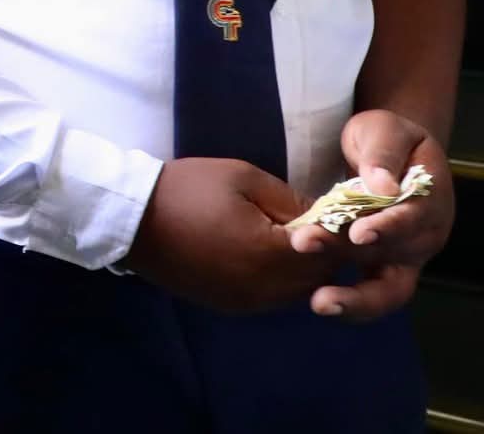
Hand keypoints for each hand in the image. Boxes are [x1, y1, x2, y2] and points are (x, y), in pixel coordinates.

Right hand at [124, 158, 336, 313]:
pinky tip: (271, 253)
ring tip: (300, 236)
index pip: (331, 252)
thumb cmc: (189, 189)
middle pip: (320, 277)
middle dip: (329, 252)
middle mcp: (263, 288)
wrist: (134, 219)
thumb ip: (292, 201)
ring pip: (298, 290)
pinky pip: (273, 296)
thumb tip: (328, 217)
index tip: (350, 216)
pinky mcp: (231, 305)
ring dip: (306, 267)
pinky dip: (282, 278)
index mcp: (269, 254)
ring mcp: (246, 302)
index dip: (345, 234)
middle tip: (327, 223)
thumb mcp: (244, 178)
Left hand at [286, 109, 454, 320]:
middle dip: (349, 255)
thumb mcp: (386, 130)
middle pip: (393, 255)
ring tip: (319, 302)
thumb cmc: (388, 138)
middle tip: (307, 248)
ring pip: (387, 287)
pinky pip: (372, 294)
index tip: (357, 233)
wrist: (390, 152)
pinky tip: (318, 302)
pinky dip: (349, 301)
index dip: (387, 227)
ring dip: (353, 296)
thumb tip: (384, 187)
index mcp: (431, 198)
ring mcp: (407, 257)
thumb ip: (383, 154)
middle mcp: (425, 236)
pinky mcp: (384, 269)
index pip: (412, 217)